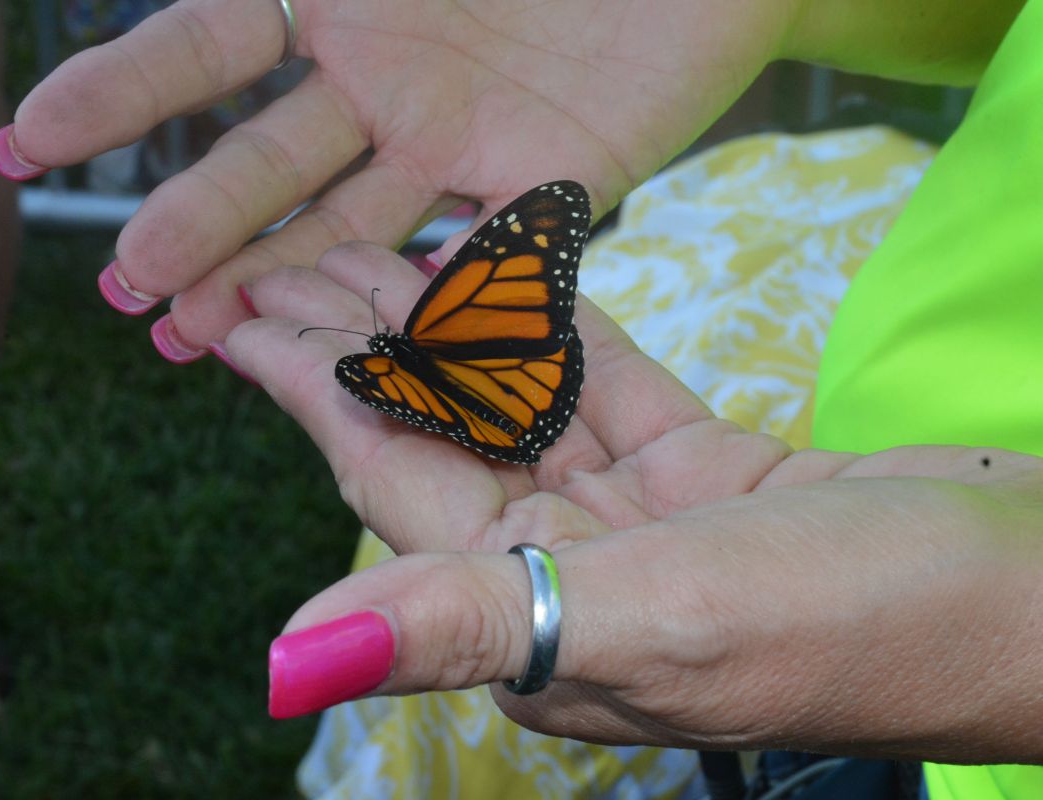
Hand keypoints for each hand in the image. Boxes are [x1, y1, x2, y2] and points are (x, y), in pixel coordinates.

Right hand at [5, 0, 793, 347]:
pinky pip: (482, 251)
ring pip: (345, 227)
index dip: (119, 93)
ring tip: (191, 340)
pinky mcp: (547, 185)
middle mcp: (384, 81)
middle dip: (194, 221)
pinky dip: (429, 303)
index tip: (28, 141)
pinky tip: (360, 353)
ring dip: (270, 283)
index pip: (205, 47)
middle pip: (267, 162)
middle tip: (126, 284)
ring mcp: (459, 142)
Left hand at [230, 242, 1042, 763]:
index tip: (235, 315)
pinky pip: (612, 389)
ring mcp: (642, 525)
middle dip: (362, 348)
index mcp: (535, 619)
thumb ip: (466, 626)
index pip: (391, 486)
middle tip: (288, 257)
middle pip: (440, 438)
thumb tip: (289, 666)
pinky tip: (506, 285)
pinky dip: (560, 334)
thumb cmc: (857, 621)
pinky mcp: (708, 478)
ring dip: (447, 331)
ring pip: (516, 406)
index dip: (310, 394)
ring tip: (376, 252)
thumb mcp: (653, 619)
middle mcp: (572, 576)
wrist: (1032, 597)